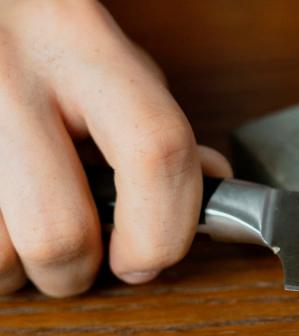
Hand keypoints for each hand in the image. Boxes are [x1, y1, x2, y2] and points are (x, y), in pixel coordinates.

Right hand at [0, 0, 229, 296]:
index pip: (155, 152)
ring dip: (16, 269)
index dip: (163, 230)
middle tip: (79, 259)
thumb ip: (154, 119)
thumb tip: (212, 182)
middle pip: (57, 231)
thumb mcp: (107, 55)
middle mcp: (10, 73)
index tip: (147, 260)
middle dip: (77, 272)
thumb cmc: (39, 36)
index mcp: (80, 42)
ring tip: (21, 234)